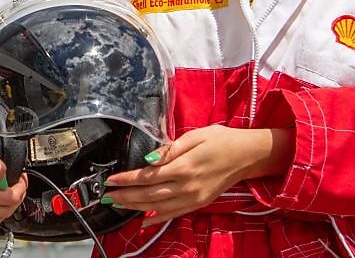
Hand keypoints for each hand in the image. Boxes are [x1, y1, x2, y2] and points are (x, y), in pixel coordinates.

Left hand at [102, 125, 293, 225]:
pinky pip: (174, 213)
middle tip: (107, 197)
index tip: (111, 180)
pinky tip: (144, 220)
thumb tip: (149, 159)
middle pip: (149, 194)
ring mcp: (193, 198)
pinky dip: (157, 218)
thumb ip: (170, 149)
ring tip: (118, 205)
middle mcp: (187, 186)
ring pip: (158, 206)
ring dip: (136, 207)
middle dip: (126, 196)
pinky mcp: (199, 203)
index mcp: (184, 167)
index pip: (148, 176)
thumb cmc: (221, 140)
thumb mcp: (195, 135)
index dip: (127, 179)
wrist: (247, 155)